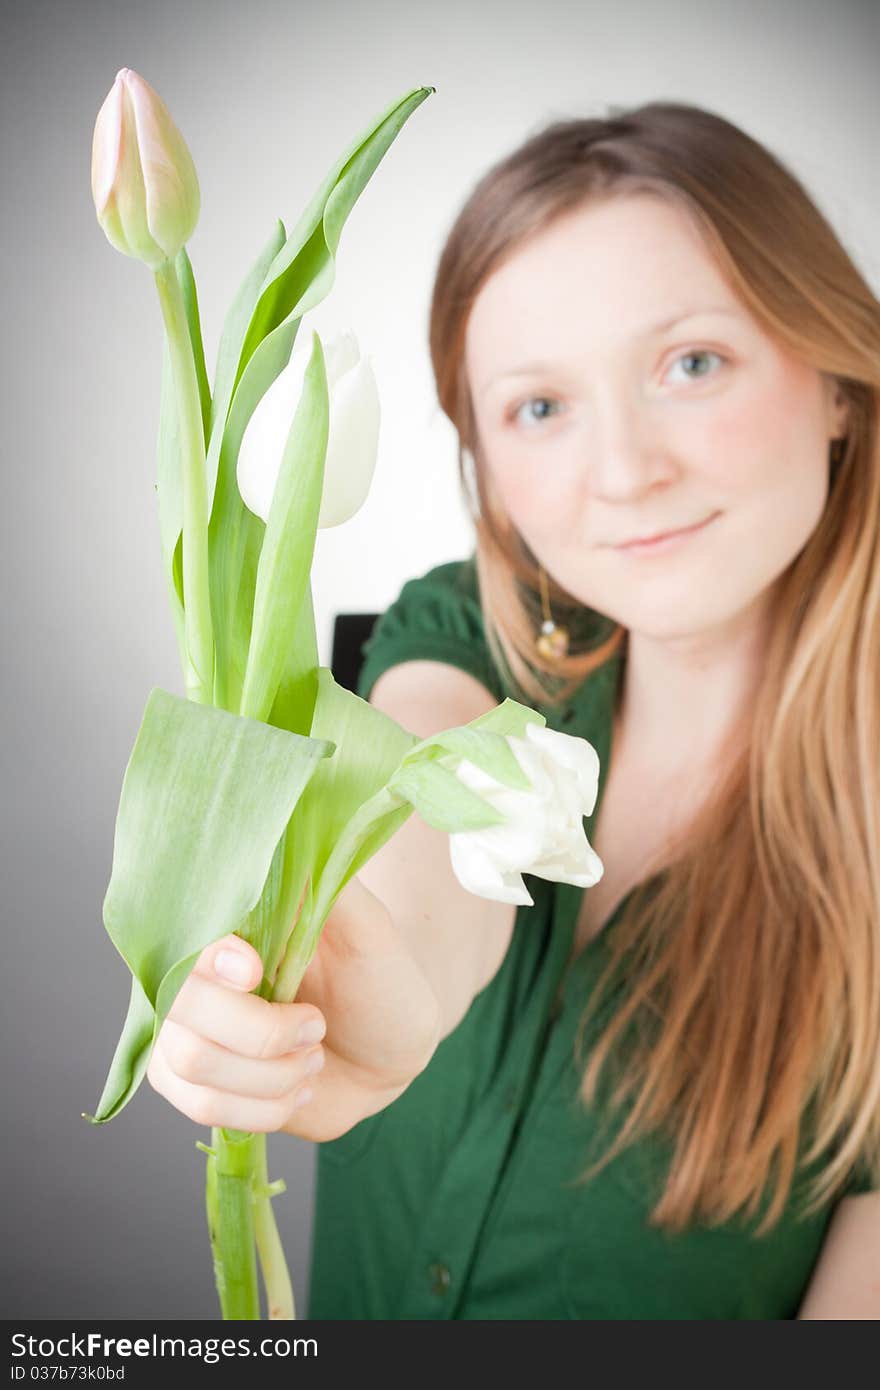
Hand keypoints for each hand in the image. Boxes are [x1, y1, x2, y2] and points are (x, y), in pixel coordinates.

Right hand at [147, 876, 442, 1139]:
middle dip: (261, 1033)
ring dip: (272, 1075)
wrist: (389, 1053)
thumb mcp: (370, 930)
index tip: (256, 969)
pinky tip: (300, 1086)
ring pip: (193, 1068)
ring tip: (313, 1055)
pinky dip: (267, 1107)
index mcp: (225, 925)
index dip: (208, 959)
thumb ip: (328, 887)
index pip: (181, 934)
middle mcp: (192, 975)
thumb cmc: (381, 980)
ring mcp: (187, 1032)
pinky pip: (205, 1110)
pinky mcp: (197, 1086)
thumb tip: (292, 832)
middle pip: (180, 1012)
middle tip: (316, 1025)